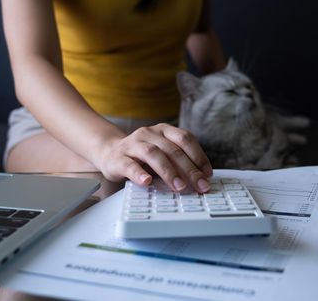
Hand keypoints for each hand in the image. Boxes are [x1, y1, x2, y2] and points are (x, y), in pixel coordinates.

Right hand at [94, 123, 212, 191]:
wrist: (110, 152)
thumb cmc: (142, 156)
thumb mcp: (163, 153)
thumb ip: (179, 161)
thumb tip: (201, 179)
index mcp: (164, 130)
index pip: (185, 139)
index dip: (199, 156)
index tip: (207, 173)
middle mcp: (149, 133)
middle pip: (173, 149)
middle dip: (189, 169)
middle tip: (200, 185)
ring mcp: (133, 144)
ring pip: (154, 154)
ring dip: (169, 172)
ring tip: (180, 187)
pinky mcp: (118, 158)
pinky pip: (129, 165)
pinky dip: (139, 174)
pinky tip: (147, 182)